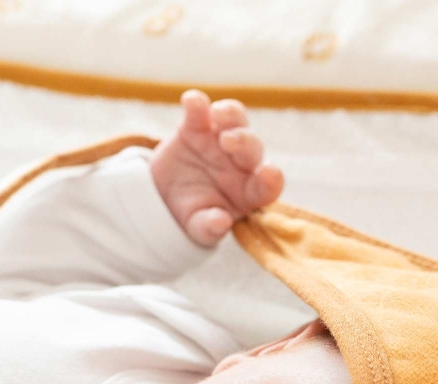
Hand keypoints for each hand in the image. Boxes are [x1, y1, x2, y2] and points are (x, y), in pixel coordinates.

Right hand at [150, 89, 284, 247]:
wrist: (165, 200)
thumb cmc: (195, 216)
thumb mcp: (199, 228)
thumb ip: (210, 228)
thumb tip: (221, 223)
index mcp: (250, 192)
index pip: (270, 184)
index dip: (272, 178)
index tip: (269, 173)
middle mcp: (241, 163)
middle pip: (252, 146)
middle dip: (244, 141)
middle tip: (229, 142)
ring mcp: (220, 141)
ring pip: (235, 120)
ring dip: (230, 114)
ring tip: (217, 115)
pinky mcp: (197, 127)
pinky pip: (200, 111)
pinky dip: (197, 103)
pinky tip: (191, 101)